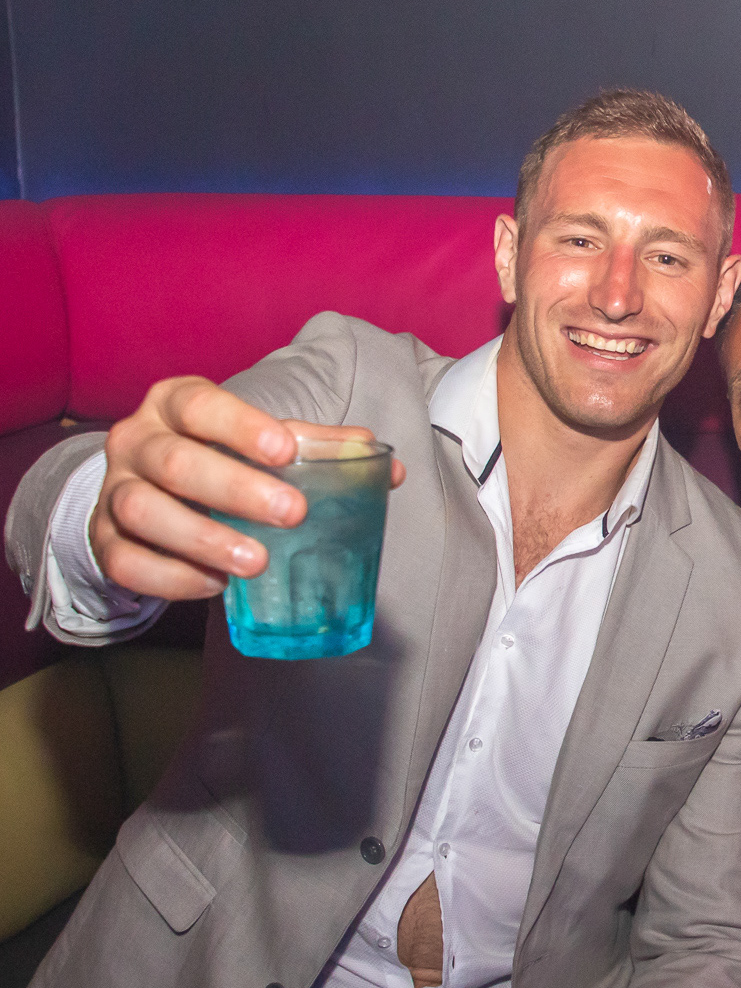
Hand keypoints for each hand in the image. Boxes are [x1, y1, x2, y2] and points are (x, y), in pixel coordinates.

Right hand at [90, 375, 403, 602]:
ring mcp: (113, 490)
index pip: (200, 404)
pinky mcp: (104, 540)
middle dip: (234, 489)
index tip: (286, 451)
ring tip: (255, 562)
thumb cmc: (215, 457)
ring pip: (143, 510)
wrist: (144, 488)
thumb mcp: (259, 442)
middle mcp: (136, 440)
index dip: (240, 426)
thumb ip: (317, 449)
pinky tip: (215, 585)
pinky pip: (127, 561)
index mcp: (174, 403)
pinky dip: (171, 577)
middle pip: (174, 461)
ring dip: (202, 538)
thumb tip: (390, 468)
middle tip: (292, 514)